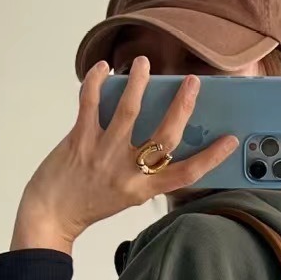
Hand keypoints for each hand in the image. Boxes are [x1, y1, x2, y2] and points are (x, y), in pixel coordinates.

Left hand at [9, 56, 238, 251]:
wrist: (51, 215)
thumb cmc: (89, 202)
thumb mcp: (126, 194)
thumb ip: (143, 171)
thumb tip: (160, 135)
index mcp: (143, 190)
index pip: (186, 175)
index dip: (212, 158)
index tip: (229, 140)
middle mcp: (127, 173)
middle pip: (165, 136)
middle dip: (182, 105)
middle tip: (192, 82)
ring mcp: (103, 155)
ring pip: (129, 111)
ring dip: (138, 82)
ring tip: (144, 64)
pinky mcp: (79, 140)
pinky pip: (91, 102)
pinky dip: (97, 81)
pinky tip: (104, 68)